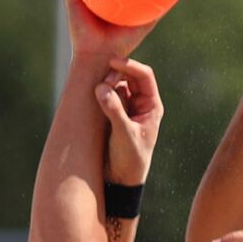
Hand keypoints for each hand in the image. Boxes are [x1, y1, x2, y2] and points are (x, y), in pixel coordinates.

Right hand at [96, 57, 163, 183]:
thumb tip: (101, 87)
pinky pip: (105, 96)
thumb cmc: (130, 159)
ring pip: (115, 84)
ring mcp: (125, 107)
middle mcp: (140, 103)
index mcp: (151, 106)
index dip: (129, 66)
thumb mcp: (124, 134)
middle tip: (101, 83)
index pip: (144, 76)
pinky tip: (91, 98)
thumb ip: (114, 110)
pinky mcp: (111, 113)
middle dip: (114, 74)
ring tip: (96, 94)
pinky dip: (98, 93)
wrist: (119, 179)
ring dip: (105, 84)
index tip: (112, 62)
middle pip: (128, 76)